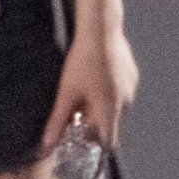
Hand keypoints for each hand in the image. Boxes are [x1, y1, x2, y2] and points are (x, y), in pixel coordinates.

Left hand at [40, 27, 139, 156]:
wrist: (101, 30)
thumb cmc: (83, 61)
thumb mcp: (66, 93)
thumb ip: (58, 122)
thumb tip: (47, 145)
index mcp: (110, 110)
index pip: (108, 143)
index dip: (95, 148)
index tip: (82, 146)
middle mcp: (125, 102)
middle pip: (110, 124)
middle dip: (94, 125)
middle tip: (76, 118)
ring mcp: (130, 88)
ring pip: (115, 108)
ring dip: (100, 109)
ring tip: (82, 96)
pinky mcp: (131, 75)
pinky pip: (120, 92)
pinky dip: (107, 94)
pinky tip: (93, 80)